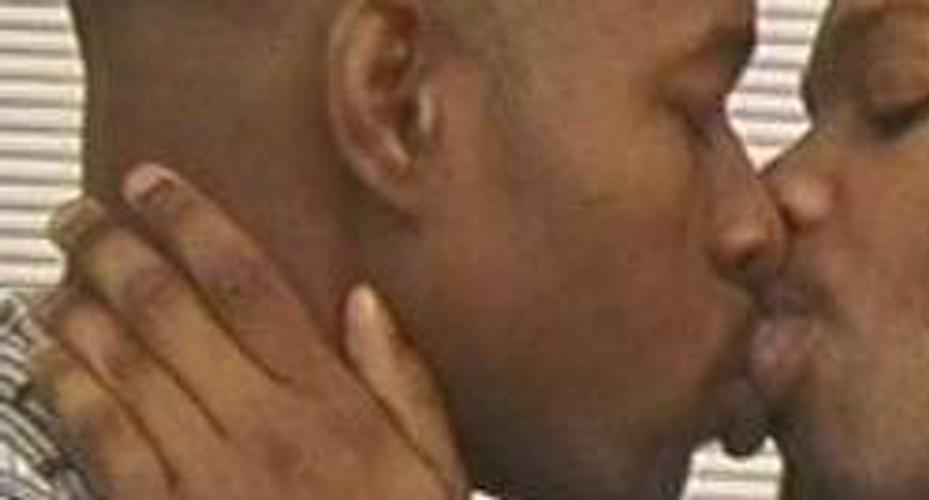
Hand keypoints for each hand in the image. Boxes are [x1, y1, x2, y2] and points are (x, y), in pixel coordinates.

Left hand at [30, 164, 466, 498]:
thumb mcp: (437, 468)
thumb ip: (403, 382)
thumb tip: (364, 302)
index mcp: (332, 406)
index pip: (248, 286)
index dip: (192, 224)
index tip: (153, 185)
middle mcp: (262, 428)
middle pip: (170, 313)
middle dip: (114, 252)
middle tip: (79, 218)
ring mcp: (206, 476)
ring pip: (124, 368)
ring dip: (78, 310)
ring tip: (54, 274)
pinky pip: (102, 442)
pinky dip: (66, 390)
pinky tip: (47, 358)